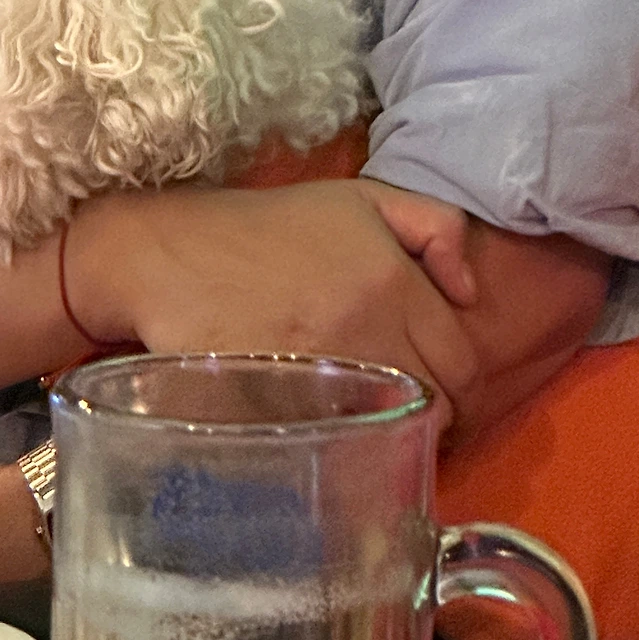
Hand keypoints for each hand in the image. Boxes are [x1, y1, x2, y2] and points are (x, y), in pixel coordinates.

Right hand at [65, 180, 481, 422]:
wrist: (168, 255)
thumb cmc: (264, 226)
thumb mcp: (359, 198)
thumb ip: (435, 227)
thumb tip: (470, 292)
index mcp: (393, 281)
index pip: (463, 364)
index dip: (460, 385)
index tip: (438, 389)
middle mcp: (367, 326)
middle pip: (436, 403)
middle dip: (433, 413)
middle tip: (409, 411)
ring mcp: (322, 367)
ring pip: (392, 428)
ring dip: (394, 431)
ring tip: (377, 422)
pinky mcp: (281, 399)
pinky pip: (338, 439)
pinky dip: (346, 441)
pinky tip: (335, 429)